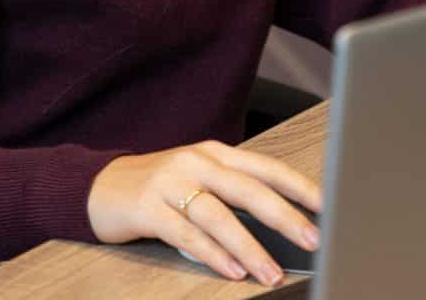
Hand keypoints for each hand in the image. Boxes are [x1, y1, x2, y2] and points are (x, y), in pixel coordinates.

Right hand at [87, 140, 321, 286]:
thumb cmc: (159, 186)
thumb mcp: (198, 179)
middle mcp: (196, 163)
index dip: (299, 185)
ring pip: (219, 216)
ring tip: (271, 271)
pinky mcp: (148, 209)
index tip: (327, 205)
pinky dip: (213, 254)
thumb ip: (232, 194)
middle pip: (249, 190)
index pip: (266, 167)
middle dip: (285, 217)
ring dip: (250, 247)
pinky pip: (187, 234)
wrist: (99, 186)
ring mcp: (170, 184)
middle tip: (313, 239)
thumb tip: (281, 225)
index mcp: (215, 153)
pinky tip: (233, 271)